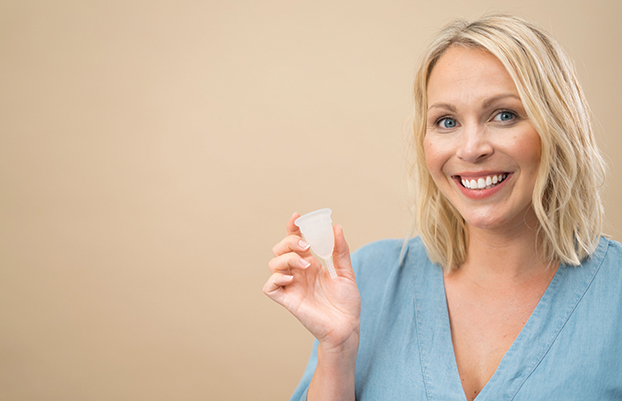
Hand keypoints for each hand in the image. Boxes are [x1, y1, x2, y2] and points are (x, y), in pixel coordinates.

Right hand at [263, 213, 360, 349]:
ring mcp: (291, 286)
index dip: (292, 227)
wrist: (347, 327)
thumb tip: (336, 227)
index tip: (297, 217)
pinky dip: (276, 278)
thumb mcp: (346, 273)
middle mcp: (298, 273)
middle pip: (280, 249)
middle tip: (307, 248)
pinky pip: (269, 287)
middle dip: (290, 242)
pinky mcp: (287, 301)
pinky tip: (292, 279)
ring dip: (287, 258)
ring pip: (273, 264)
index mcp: (310, 264)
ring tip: (306, 265)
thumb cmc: (347, 303)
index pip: (295, 241)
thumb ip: (340, 251)